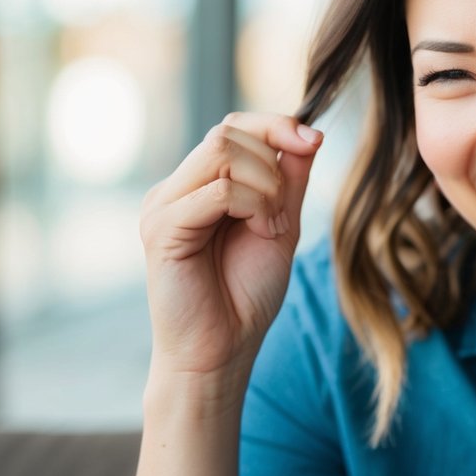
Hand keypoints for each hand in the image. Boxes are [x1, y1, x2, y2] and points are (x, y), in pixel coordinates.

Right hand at [138, 112, 322, 380]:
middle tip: (282, 215)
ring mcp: (163, 206)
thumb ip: (289, 179)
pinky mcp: (162, 228)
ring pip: (223, 151)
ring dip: (267, 186)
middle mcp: (175, 189)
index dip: (276, 125)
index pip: (232, 127)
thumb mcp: (281, 225)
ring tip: (271, 227)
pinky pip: (220, 190)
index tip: (314, 141)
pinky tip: (262, 234)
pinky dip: (255, 205)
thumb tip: (307, 131)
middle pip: (228, 132)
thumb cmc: (247, 294)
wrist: (222, 351)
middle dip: (274, 164)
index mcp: (198, 185)